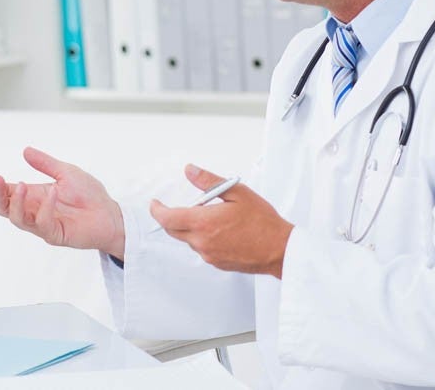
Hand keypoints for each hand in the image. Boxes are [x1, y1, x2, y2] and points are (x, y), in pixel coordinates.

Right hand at [0, 147, 125, 257]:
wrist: (110, 213)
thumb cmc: (89, 194)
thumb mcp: (66, 172)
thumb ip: (46, 164)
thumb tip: (25, 150)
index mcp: (33, 196)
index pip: (6, 192)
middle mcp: (34, 211)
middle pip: (4, 208)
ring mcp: (43, 224)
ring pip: (17, 219)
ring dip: (14, 202)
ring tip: (20, 184)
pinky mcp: (55, 234)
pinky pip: (42, 224)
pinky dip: (45, 208)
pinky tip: (52, 193)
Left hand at [151, 165, 293, 278]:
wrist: (280, 250)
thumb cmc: (262, 222)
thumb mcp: (237, 192)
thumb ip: (209, 181)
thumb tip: (190, 170)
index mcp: (203, 223)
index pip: (167, 218)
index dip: (157, 210)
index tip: (155, 203)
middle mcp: (202, 242)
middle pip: (173, 230)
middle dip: (171, 218)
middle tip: (179, 206)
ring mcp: (209, 255)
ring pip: (188, 239)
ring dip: (191, 227)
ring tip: (213, 216)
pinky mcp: (216, 263)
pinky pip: (201, 248)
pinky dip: (203, 237)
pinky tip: (221, 230)